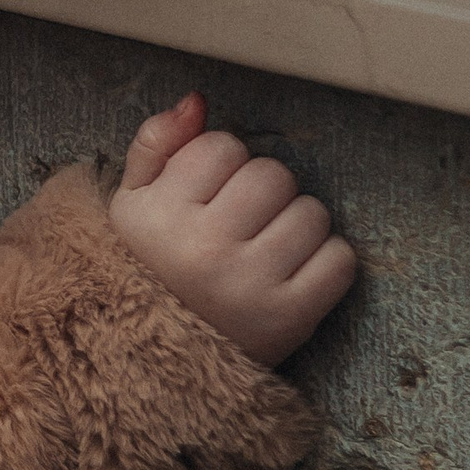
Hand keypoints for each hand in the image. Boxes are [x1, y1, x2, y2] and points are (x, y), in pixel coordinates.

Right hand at [108, 94, 355, 367]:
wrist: (152, 368)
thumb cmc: (145, 273)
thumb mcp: (129, 208)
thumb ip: (156, 146)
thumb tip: (198, 101)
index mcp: (157, 216)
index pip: (223, 147)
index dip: (219, 169)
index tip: (203, 201)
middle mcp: (202, 248)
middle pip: (273, 175)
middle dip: (262, 194)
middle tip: (238, 227)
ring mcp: (249, 285)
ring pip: (311, 213)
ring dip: (295, 227)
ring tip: (263, 253)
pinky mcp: (289, 318)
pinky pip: (339, 260)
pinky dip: (325, 264)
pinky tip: (290, 276)